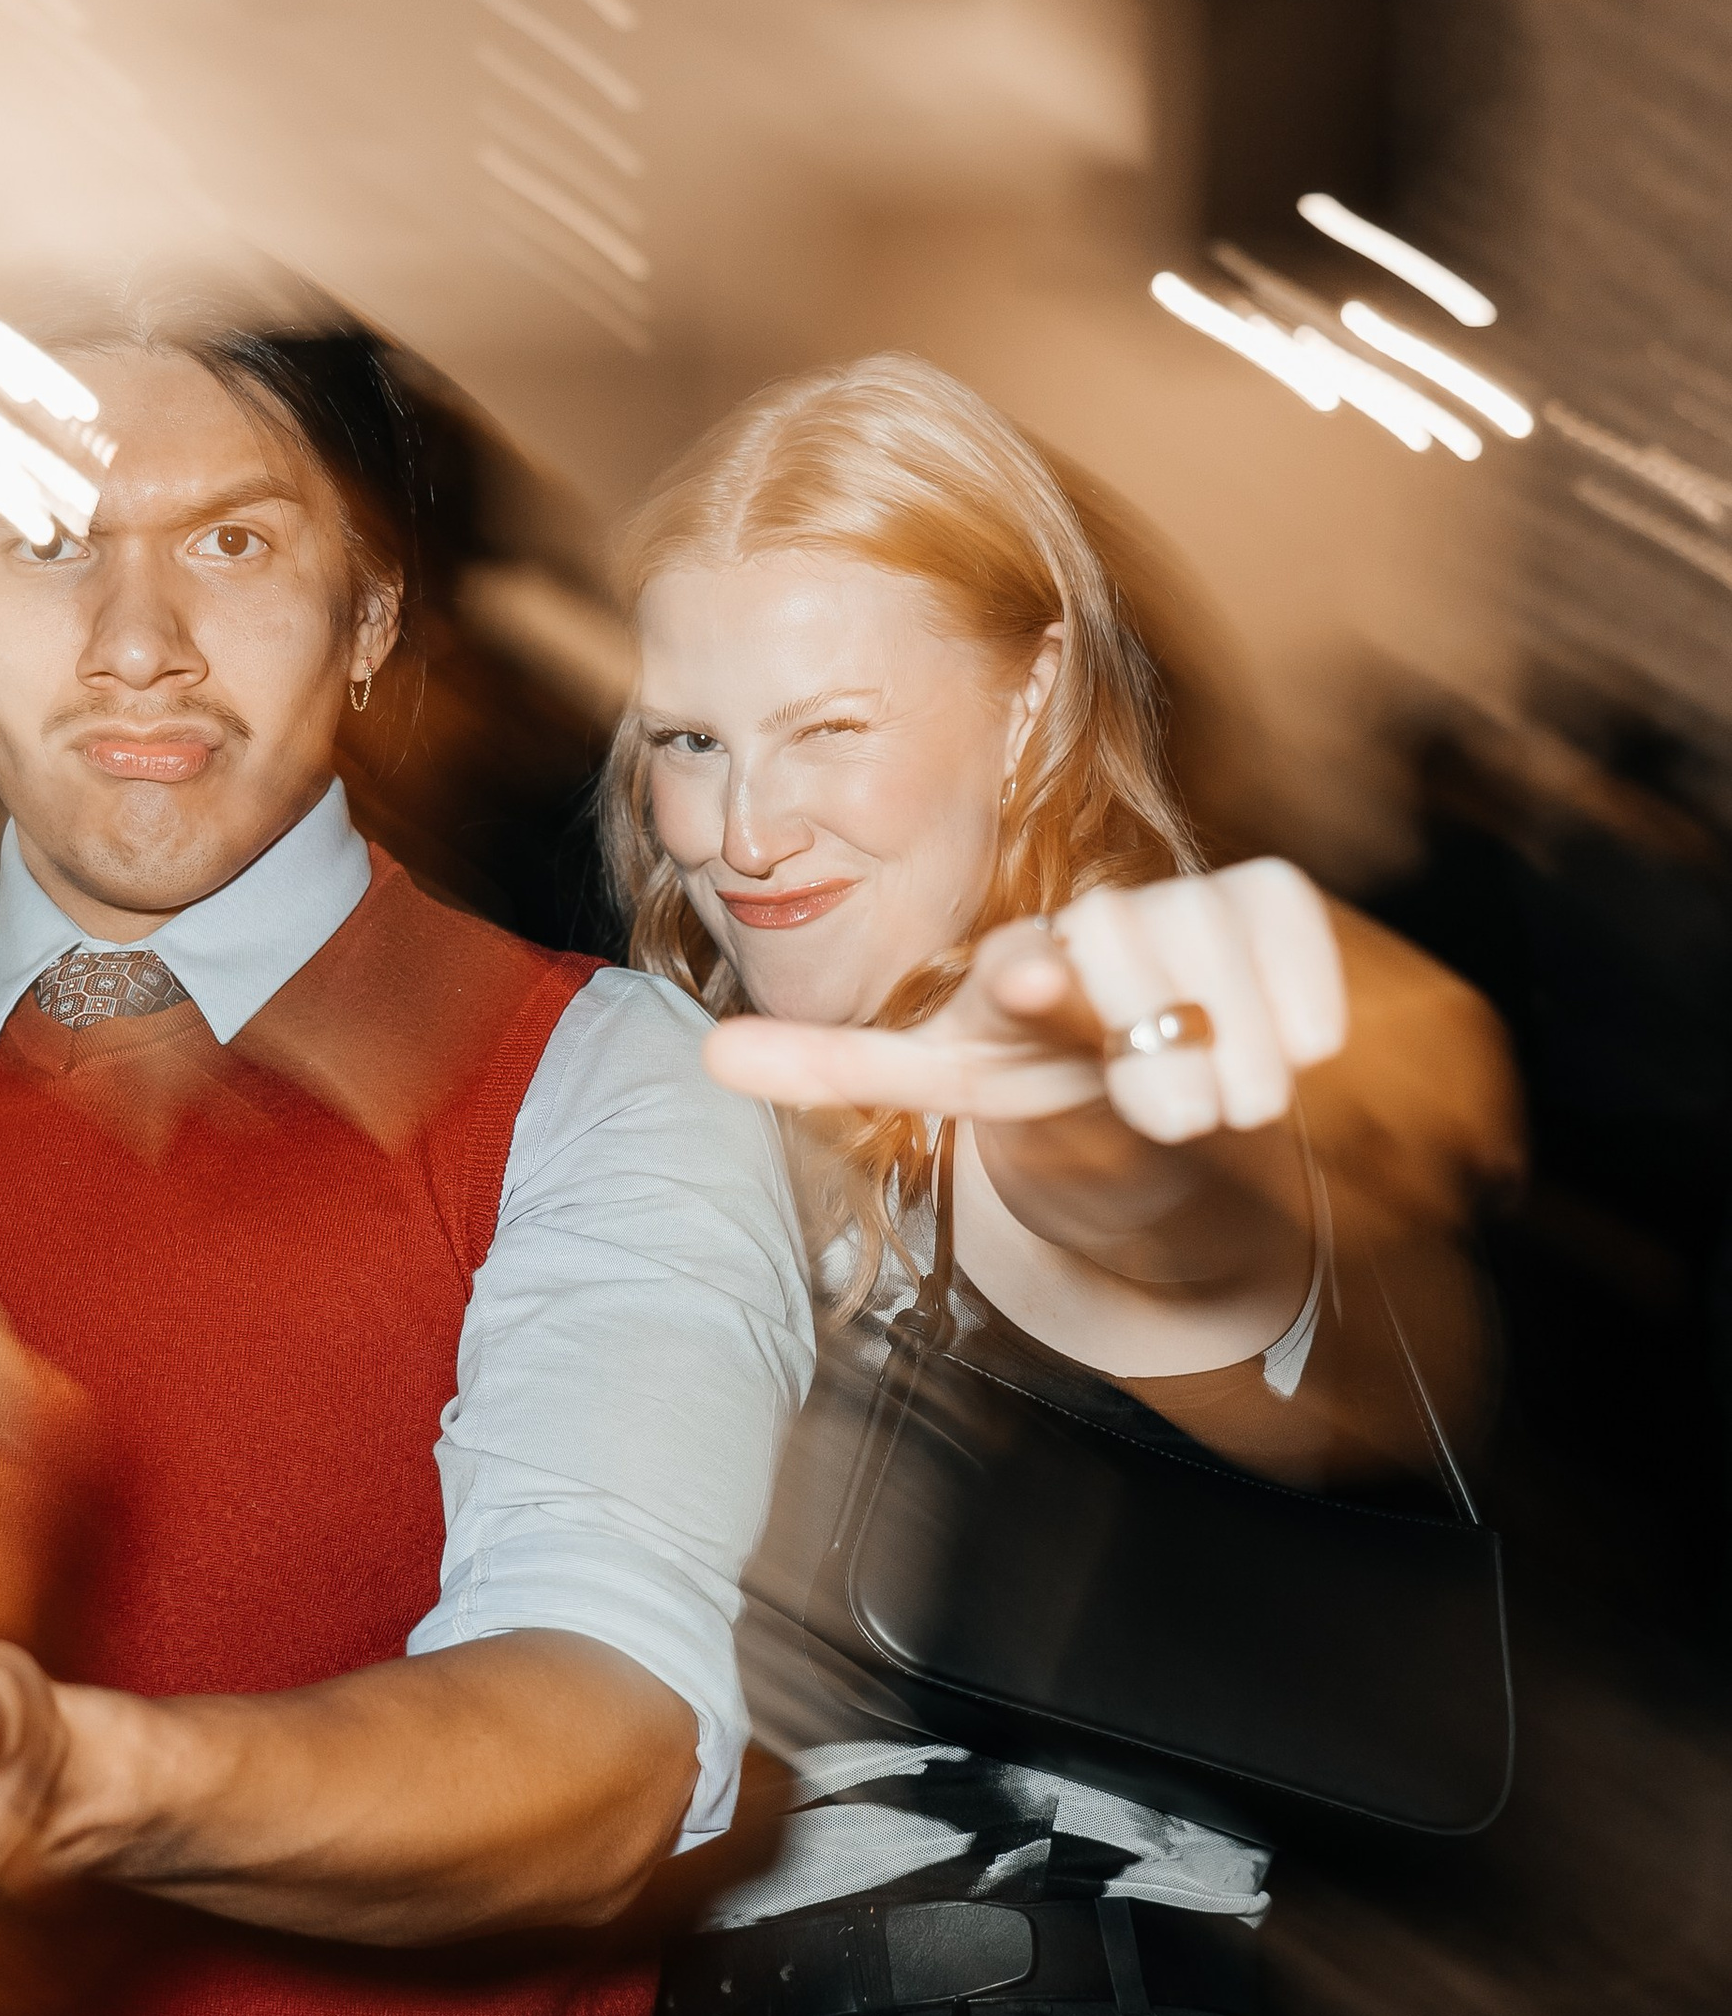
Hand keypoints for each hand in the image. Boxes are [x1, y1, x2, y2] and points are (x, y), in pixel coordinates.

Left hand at [706, 857, 1348, 1146]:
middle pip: (1131, 942)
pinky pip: (1291, 916)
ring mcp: (1185, 901)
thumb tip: (712, 1056)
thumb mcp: (944, 1074)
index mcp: (1016, 971)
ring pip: (1216, 928)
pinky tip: (1303, 1045)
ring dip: (1238, 1032)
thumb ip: (837, 1065)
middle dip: (1159, 1039)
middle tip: (1174, 1117)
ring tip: (1231, 1103)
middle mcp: (1097, 921)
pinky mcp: (1268, 898)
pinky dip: (1303, 985)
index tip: (1030, 980)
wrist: (1151, 1066)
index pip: (1028, 965)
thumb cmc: (1038, 1068)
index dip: (1035, 975)